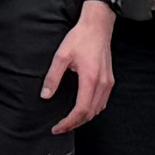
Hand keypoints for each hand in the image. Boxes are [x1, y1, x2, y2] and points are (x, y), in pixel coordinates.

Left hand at [44, 0, 116, 131]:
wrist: (97, 26)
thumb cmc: (80, 38)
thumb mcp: (61, 56)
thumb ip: (53, 78)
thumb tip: (45, 96)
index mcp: (90, 79)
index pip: (80, 110)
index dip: (68, 122)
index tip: (57, 128)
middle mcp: (102, 84)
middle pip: (90, 114)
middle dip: (74, 124)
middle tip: (60, 127)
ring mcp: (108, 82)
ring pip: (98, 109)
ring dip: (84, 118)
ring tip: (69, 120)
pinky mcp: (109, 80)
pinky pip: (102, 102)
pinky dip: (92, 109)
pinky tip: (82, 109)